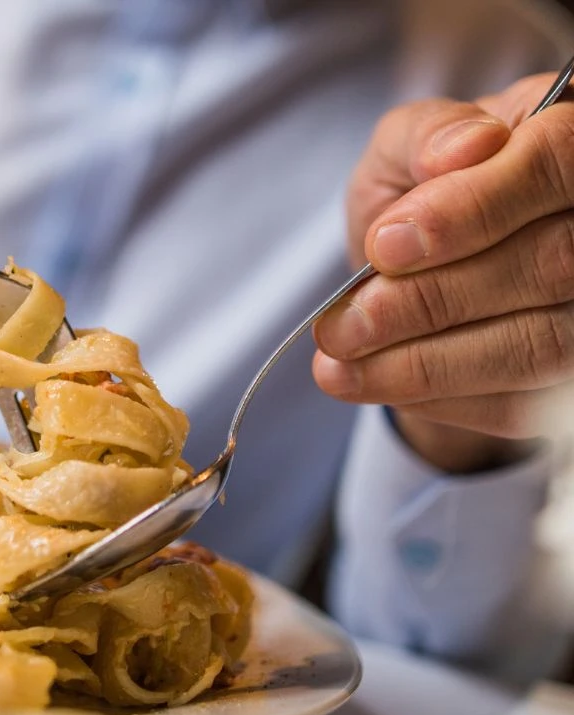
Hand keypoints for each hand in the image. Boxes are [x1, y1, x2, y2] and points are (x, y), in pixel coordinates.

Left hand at [314, 73, 573, 472]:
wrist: (419, 270)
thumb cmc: (418, 195)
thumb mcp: (401, 151)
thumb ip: (425, 136)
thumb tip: (460, 150)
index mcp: (571, 135)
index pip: (557, 159)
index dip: (473, 208)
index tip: (386, 246)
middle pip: (555, 262)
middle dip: (430, 301)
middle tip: (341, 325)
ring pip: (542, 344)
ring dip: (426, 364)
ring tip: (338, 367)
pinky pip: (526, 404)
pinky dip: (442, 398)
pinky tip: (378, 383)